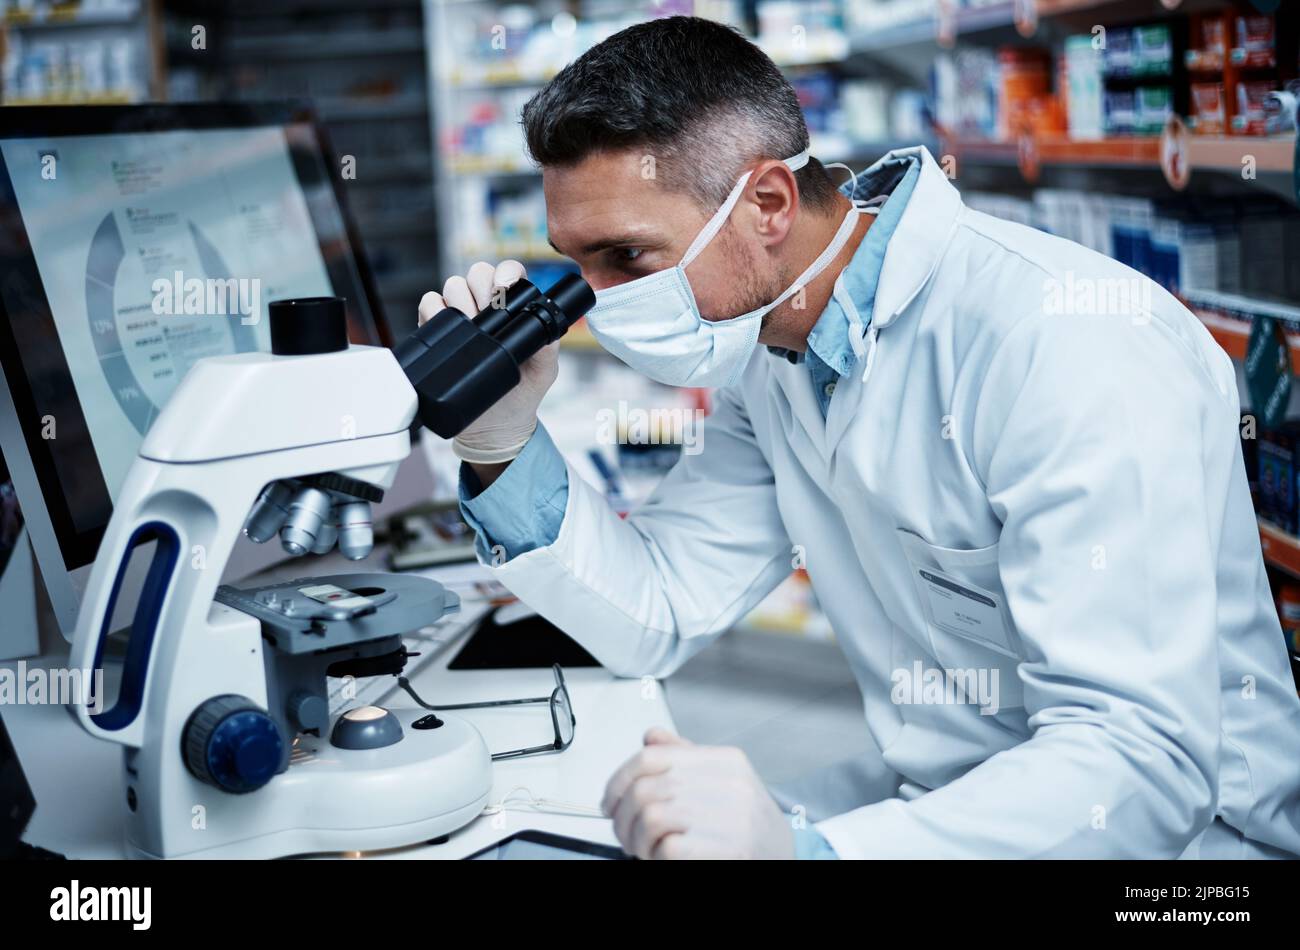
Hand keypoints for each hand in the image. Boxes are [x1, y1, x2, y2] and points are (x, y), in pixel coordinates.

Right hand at [418, 260, 559, 465]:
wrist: (494, 425)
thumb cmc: (522, 392)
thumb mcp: (544, 369)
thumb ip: (547, 345)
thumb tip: (544, 327)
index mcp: (513, 307)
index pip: (508, 272)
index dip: (506, 274)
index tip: (505, 290)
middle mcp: (485, 306)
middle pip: (476, 273)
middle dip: (483, 290)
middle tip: (489, 317)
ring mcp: (461, 317)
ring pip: (452, 286)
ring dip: (462, 304)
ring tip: (474, 332)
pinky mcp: (438, 332)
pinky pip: (428, 305)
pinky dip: (435, 313)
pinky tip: (452, 335)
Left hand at [602, 728, 794, 859]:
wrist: (786, 857)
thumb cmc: (749, 825)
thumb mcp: (723, 782)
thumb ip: (686, 758)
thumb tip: (651, 737)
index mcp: (725, 761)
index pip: (652, 756)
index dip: (618, 780)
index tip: (610, 801)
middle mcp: (731, 784)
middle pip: (645, 789)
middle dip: (623, 818)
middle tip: (624, 834)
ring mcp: (733, 817)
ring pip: (652, 817)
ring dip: (637, 840)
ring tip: (645, 849)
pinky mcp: (732, 849)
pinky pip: (669, 847)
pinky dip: (656, 857)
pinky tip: (663, 858)